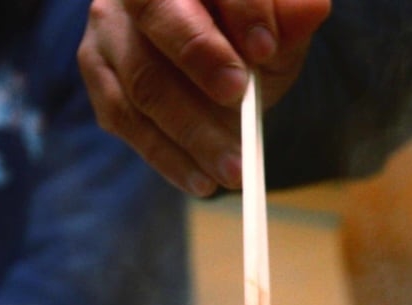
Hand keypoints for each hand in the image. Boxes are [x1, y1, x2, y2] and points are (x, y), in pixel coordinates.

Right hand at [77, 0, 329, 196]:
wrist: (211, 59)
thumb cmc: (245, 38)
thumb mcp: (276, 31)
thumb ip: (289, 22)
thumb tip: (314, 8)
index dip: (240, 8)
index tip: (266, 49)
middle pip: (158, 16)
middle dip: (200, 59)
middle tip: (238, 99)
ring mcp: (109, 29)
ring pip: (143, 81)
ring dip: (191, 132)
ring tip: (232, 170)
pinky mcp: (97, 72)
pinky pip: (125, 120)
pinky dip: (167, 157)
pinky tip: (201, 181)